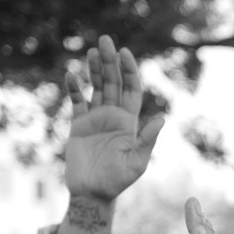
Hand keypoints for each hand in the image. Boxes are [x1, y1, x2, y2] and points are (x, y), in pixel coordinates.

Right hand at [64, 37, 165, 205]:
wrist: (92, 194)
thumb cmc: (117, 181)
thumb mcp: (136, 162)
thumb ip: (147, 140)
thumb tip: (162, 119)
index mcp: (129, 122)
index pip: (131, 89)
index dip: (129, 71)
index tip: (124, 53)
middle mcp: (113, 116)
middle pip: (112, 82)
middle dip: (109, 62)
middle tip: (104, 40)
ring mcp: (95, 119)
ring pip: (95, 87)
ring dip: (93, 69)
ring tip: (91, 52)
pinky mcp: (78, 126)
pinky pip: (76, 102)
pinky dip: (73, 88)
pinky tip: (71, 74)